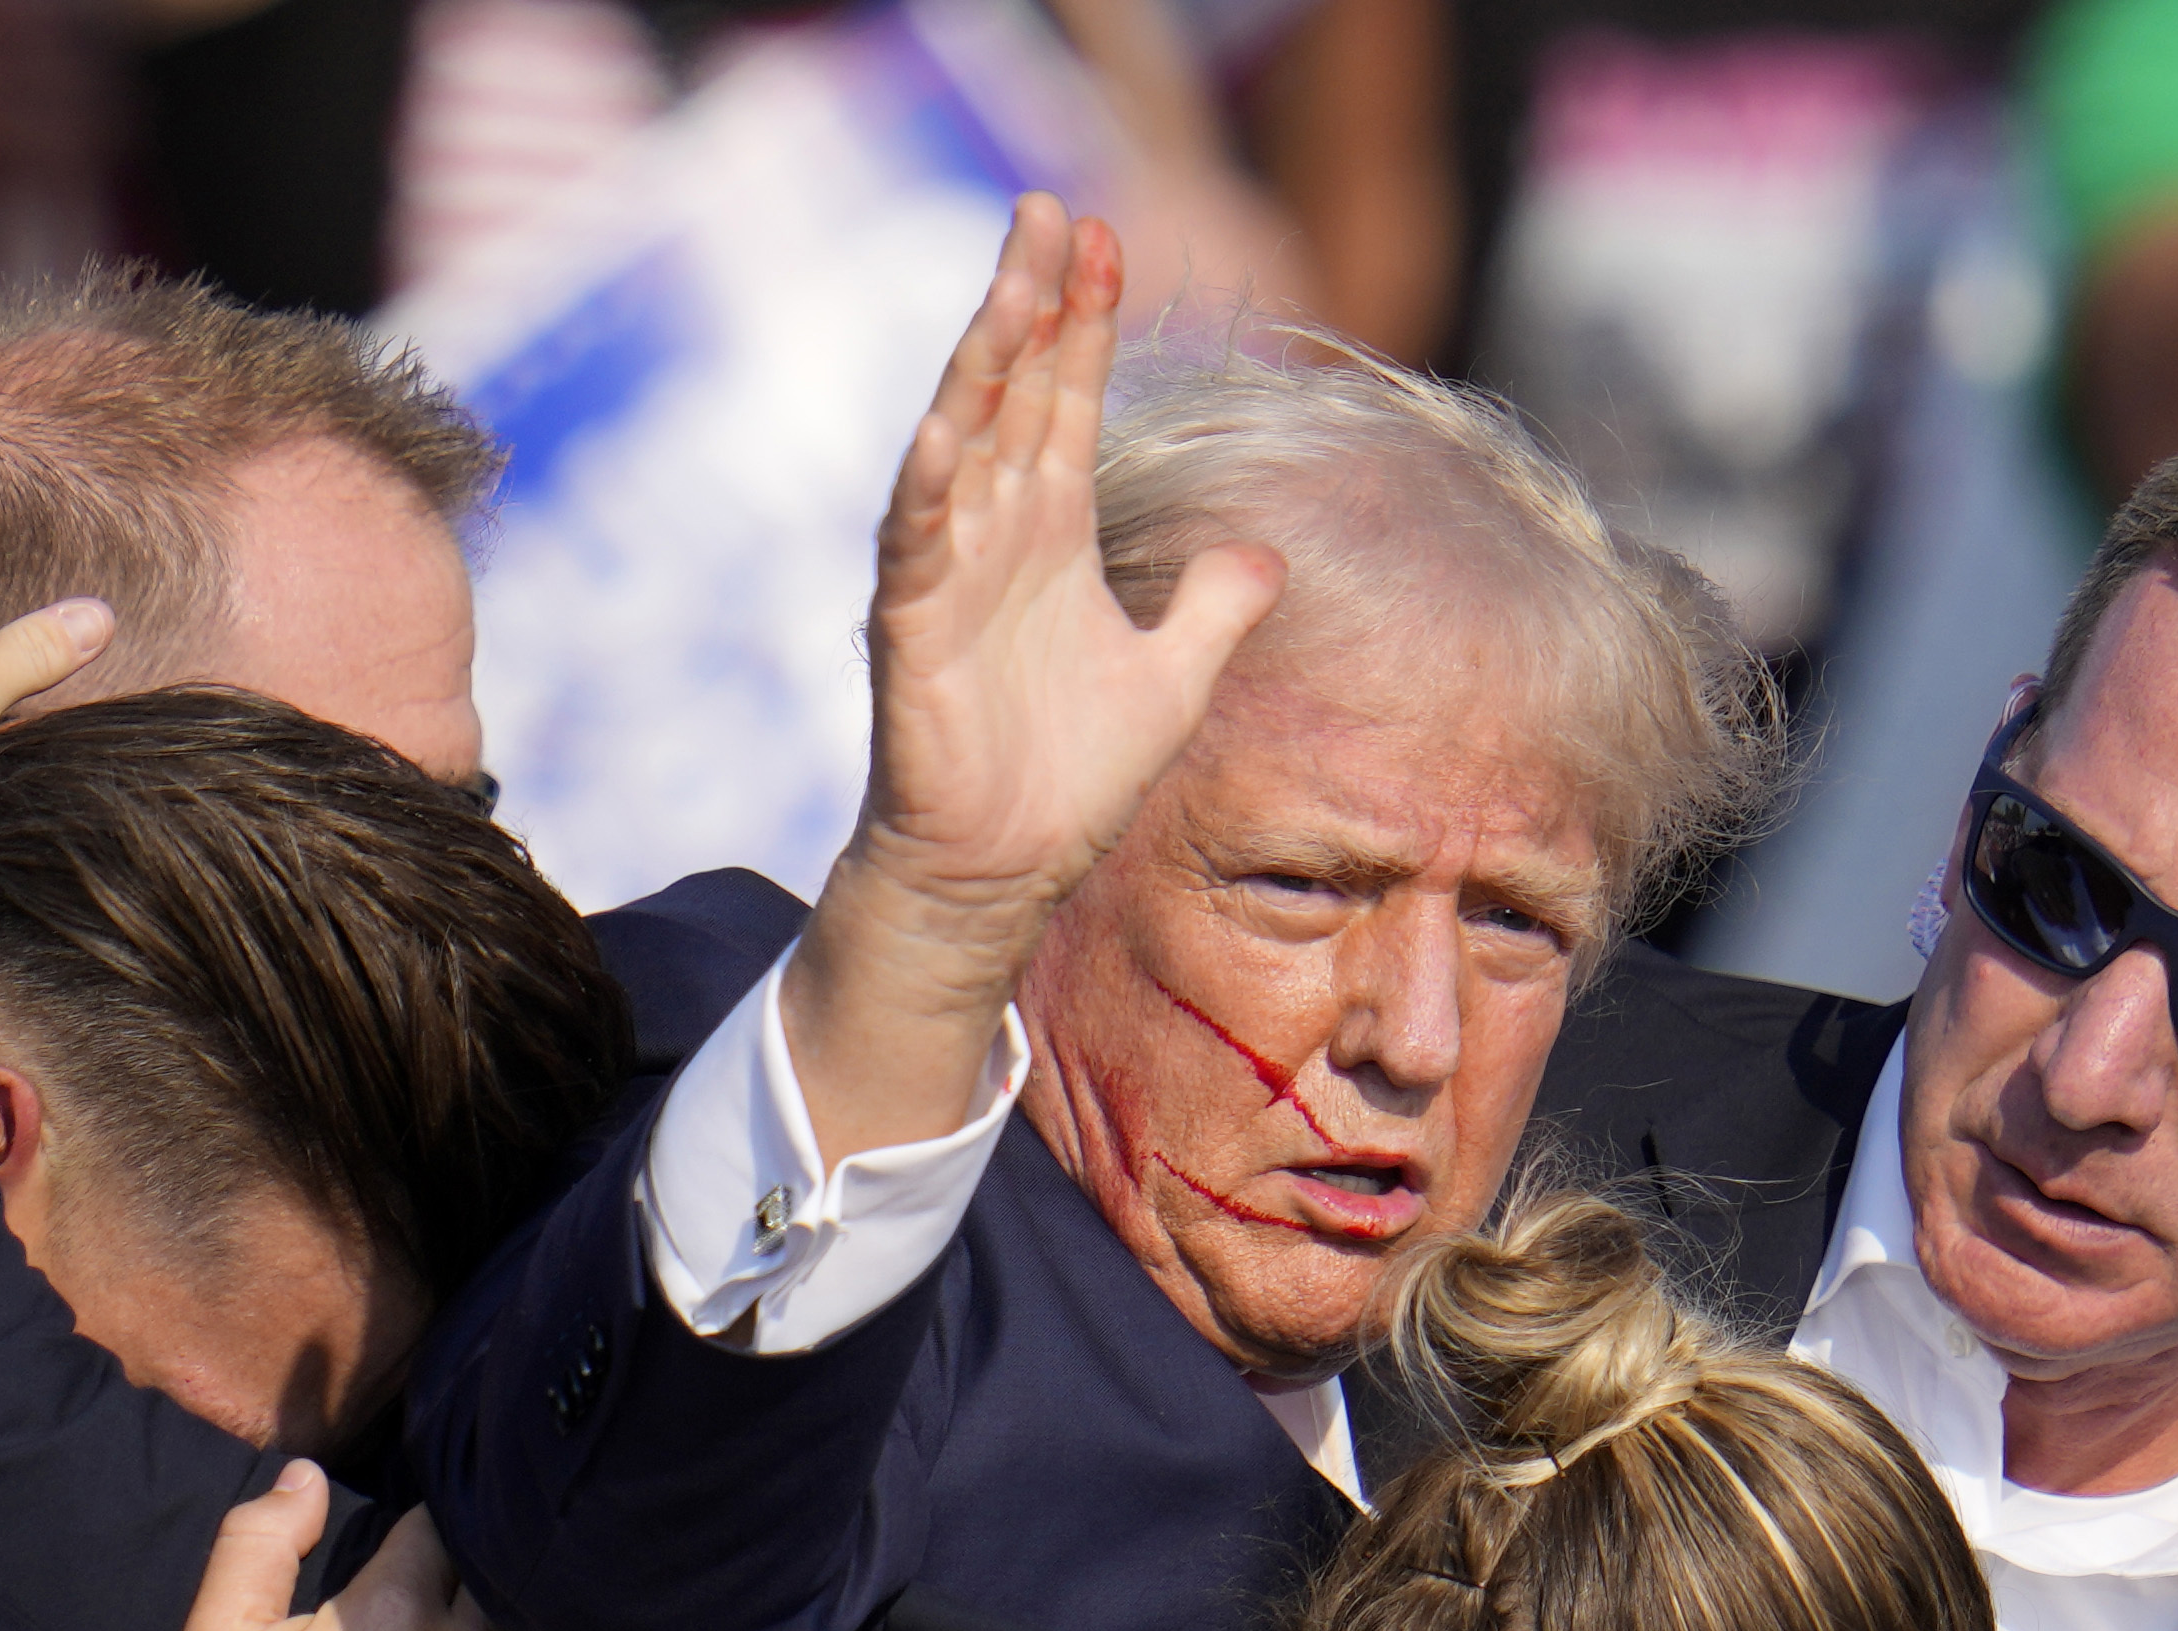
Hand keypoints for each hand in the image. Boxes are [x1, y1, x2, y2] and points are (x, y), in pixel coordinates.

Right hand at [168, 1466, 740, 1630]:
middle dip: (553, 1552)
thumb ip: (258, 1539)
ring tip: (675, 1584)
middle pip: (531, 1579)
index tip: (491, 1505)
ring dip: (632, 1617)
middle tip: (592, 1527)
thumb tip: (309, 1470)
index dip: (471, 1512)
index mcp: (386, 1616)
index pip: (453, 1529)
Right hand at [786, 194, 1286, 1166]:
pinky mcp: (910, 634)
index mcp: (1051, 535)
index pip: (1066, 401)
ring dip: (979, 366)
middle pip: (1011, 394)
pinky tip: (947, 423)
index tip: (1104, 236)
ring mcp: (946, 579)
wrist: (1004, 874)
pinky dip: (929, 483)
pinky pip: (916, 544)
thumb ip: (1215, 610)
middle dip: (1030, 303)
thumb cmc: (1070, 779)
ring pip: (960, 446)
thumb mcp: (1174, 680)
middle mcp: (994, 538)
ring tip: (1009, 285)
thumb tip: (1266, 556)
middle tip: (1048, 209)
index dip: (1083, 321)